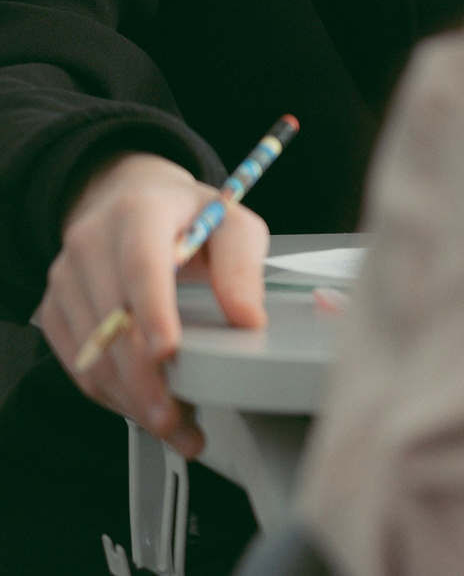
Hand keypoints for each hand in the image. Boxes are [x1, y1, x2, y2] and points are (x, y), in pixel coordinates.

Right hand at [33, 151, 268, 457]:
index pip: (141, 266)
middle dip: (144, 379)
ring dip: (129, 398)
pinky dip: (110, 393)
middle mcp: (91, 244)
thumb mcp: (231, 223)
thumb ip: (243, 266)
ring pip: (90, 353)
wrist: (130, 198)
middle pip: (111, 322)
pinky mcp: (54, 308)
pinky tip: (144, 408)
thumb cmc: (187, 215)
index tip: (168, 351)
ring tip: (173, 427)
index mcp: (139, 214)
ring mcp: (66, 278)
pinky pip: (76, 362)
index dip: (153, 311)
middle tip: (177, 420)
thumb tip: (248, 320)